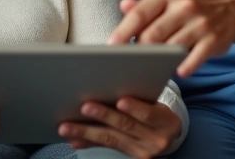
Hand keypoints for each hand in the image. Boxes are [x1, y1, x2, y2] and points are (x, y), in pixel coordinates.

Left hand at [58, 97, 180, 158]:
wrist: (168, 136)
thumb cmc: (157, 112)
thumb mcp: (157, 102)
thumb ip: (139, 95)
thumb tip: (107, 83)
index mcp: (165, 120)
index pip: (149, 114)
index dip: (134, 108)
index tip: (120, 101)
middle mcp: (157, 139)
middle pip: (126, 126)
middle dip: (103, 116)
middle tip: (84, 107)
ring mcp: (144, 151)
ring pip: (111, 139)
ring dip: (86, 132)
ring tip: (66, 126)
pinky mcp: (133, 158)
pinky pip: (107, 148)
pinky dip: (89, 143)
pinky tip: (75, 140)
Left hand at [109, 0, 234, 76]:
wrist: (231, 8)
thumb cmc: (188, 7)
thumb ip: (144, 5)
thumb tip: (123, 5)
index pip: (139, 13)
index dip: (123, 31)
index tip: (110, 46)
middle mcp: (183, 5)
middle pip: (152, 34)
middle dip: (139, 50)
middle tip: (130, 61)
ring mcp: (200, 23)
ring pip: (171, 47)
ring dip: (159, 60)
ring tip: (151, 66)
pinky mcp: (213, 40)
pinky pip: (194, 58)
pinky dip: (184, 67)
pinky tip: (178, 71)